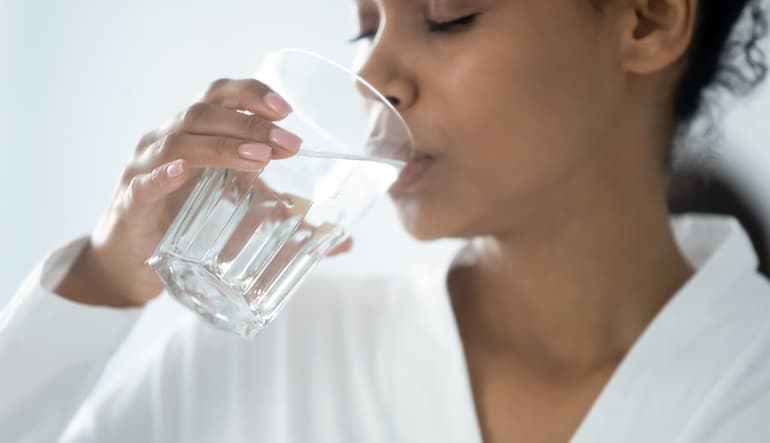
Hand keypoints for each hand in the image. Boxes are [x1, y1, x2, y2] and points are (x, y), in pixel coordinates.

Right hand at [56, 79, 352, 307]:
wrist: (133, 263)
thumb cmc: (187, 222)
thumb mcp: (241, 212)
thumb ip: (288, 220)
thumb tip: (345, 242)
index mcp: (195, 133)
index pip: (221, 96)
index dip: (252, 94)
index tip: (287, 110)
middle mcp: (167, 140)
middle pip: (205, 112)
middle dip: (251, 123)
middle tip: (290, 144)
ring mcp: (145, 168)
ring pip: (179, 140)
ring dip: (222, 145)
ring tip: (259, 159)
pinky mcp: (131, 202)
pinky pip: (143, 183)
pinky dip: (163, 175)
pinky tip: (181, 172)